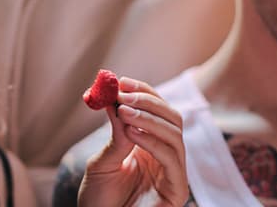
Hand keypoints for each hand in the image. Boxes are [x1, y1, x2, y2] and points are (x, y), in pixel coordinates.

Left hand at [78, 77, 187, 206]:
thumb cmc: (99, 200)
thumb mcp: (103, 160)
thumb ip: (114, 132)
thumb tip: (114, 96)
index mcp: (151, 146)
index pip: (157, 110)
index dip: (143, 91)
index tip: (121, 80)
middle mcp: (166, 157)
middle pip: (172, 118)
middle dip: (149, 101)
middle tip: (124, 94)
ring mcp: (173, 173)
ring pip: (175, 135)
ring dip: (149, 118)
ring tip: (124, 111)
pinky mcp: (177, 191)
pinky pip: (173, 160)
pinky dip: (153, 142)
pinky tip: (132, 133)